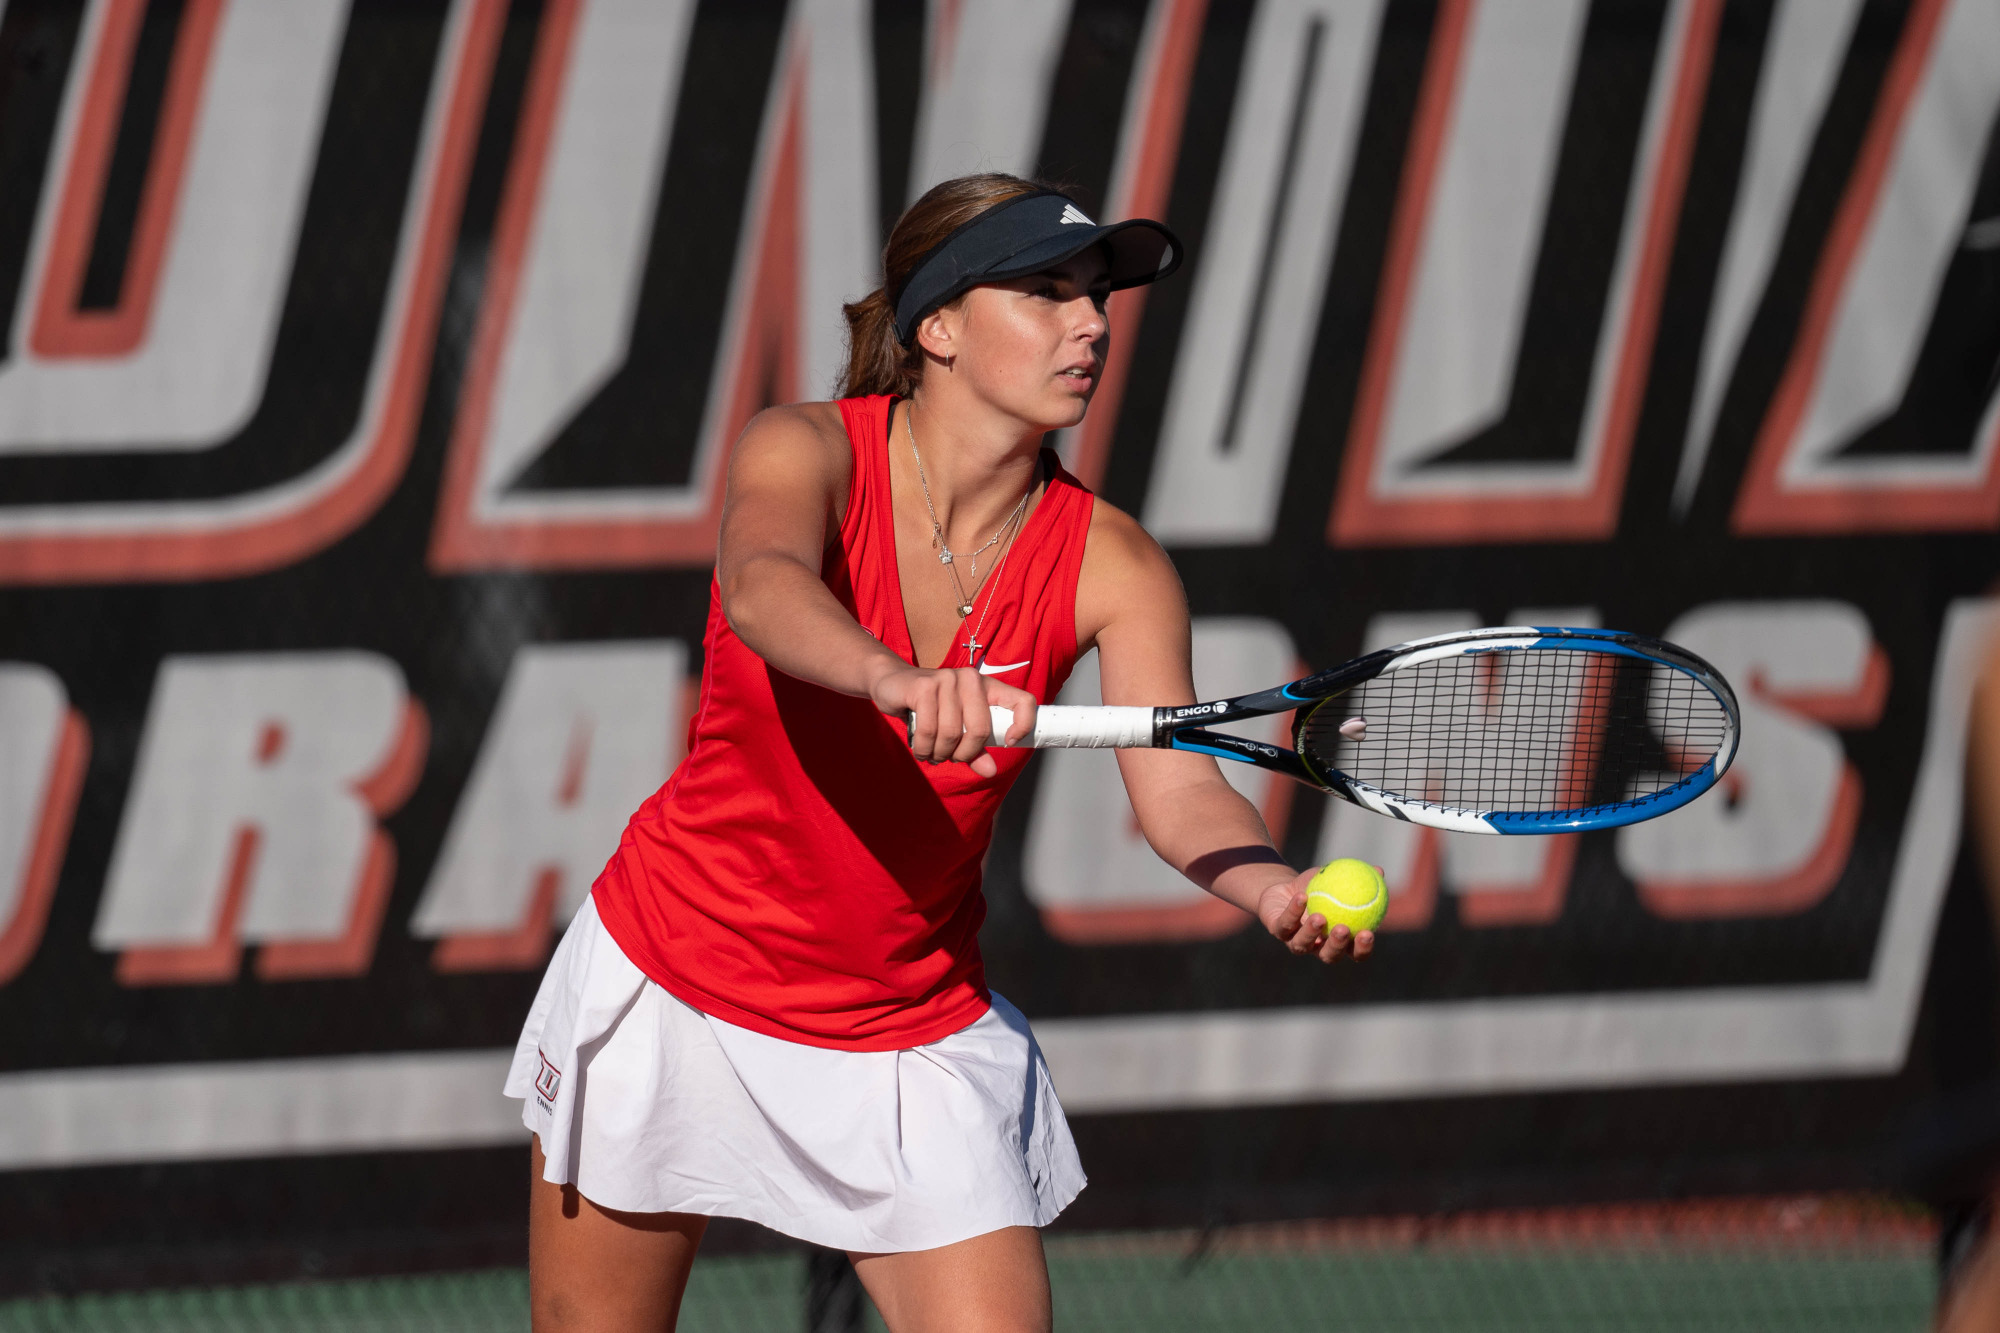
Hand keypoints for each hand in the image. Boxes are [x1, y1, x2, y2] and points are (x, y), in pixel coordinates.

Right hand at [870, 665, 1036, 777]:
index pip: (1023, 700)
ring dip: (939, 754)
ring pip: (951, 733)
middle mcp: (970, 679)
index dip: (1024, 723)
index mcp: (987, 686)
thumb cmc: (929, 708)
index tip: (1009, 742)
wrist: (891, 683)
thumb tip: (989, 772)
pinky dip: (923, 749)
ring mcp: (947, 679)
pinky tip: (920, 749)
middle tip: (951, 758)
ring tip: (932, 753)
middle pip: (980, 729)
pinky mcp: (923, 687)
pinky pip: (928, 731)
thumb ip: (974, 749)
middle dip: (964, 753)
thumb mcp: (956, 729)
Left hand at [1257, 865, 1375, 962]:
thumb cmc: (1318, 888)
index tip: (1368, 933)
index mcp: (1338, 941)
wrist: (1284, 888)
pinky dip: (1294, 911)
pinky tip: (1302, 897)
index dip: (1362, 948)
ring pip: (1303, 944)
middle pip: (1329, 955)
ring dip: (1312, 932)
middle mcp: (1317, 947)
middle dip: (1337, 946)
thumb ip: (1359, 880)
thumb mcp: (1338, 880)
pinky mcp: (1278, 931)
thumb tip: (1380, 870)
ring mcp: (1296, 941)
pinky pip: (1286, 923)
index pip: (1354, 952)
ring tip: (1320, 917)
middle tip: (1343, 929)